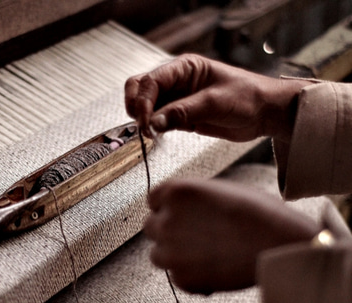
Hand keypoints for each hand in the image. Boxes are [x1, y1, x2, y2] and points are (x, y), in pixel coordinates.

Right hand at [125, 54, 311, 142]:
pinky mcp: (180, 116)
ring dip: (143, 120)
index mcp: (184, 67)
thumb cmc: (248, 97)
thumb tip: (153, 123)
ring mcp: (176, 99)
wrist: (265, 113)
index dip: (143, 101)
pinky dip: (153, 129)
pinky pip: (157, 121)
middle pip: (140, 89)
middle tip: (143, 127)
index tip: (145, 122)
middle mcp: (176, 81)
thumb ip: (182, 112)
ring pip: (145, 106)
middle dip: (136, 107)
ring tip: (152, 134)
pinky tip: (158, 136)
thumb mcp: (214, 102)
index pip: (151, 81)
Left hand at [144, 178, 319, 293]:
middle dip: (168, 231)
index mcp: (177, 192)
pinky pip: (176, 277)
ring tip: (205, 254)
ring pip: (157, 254)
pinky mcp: (182, 278)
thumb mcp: (221, 190)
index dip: (168, 207)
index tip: (182, 215)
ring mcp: (171, 251)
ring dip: (174, 255)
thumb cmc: (261, 213)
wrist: (281, 246)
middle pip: (150, 226)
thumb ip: (193, 199)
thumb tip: (183, 208)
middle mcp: (167, 220)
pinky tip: (216, 270)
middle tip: (195, 236)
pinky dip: (191, 277)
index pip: (153, 199)